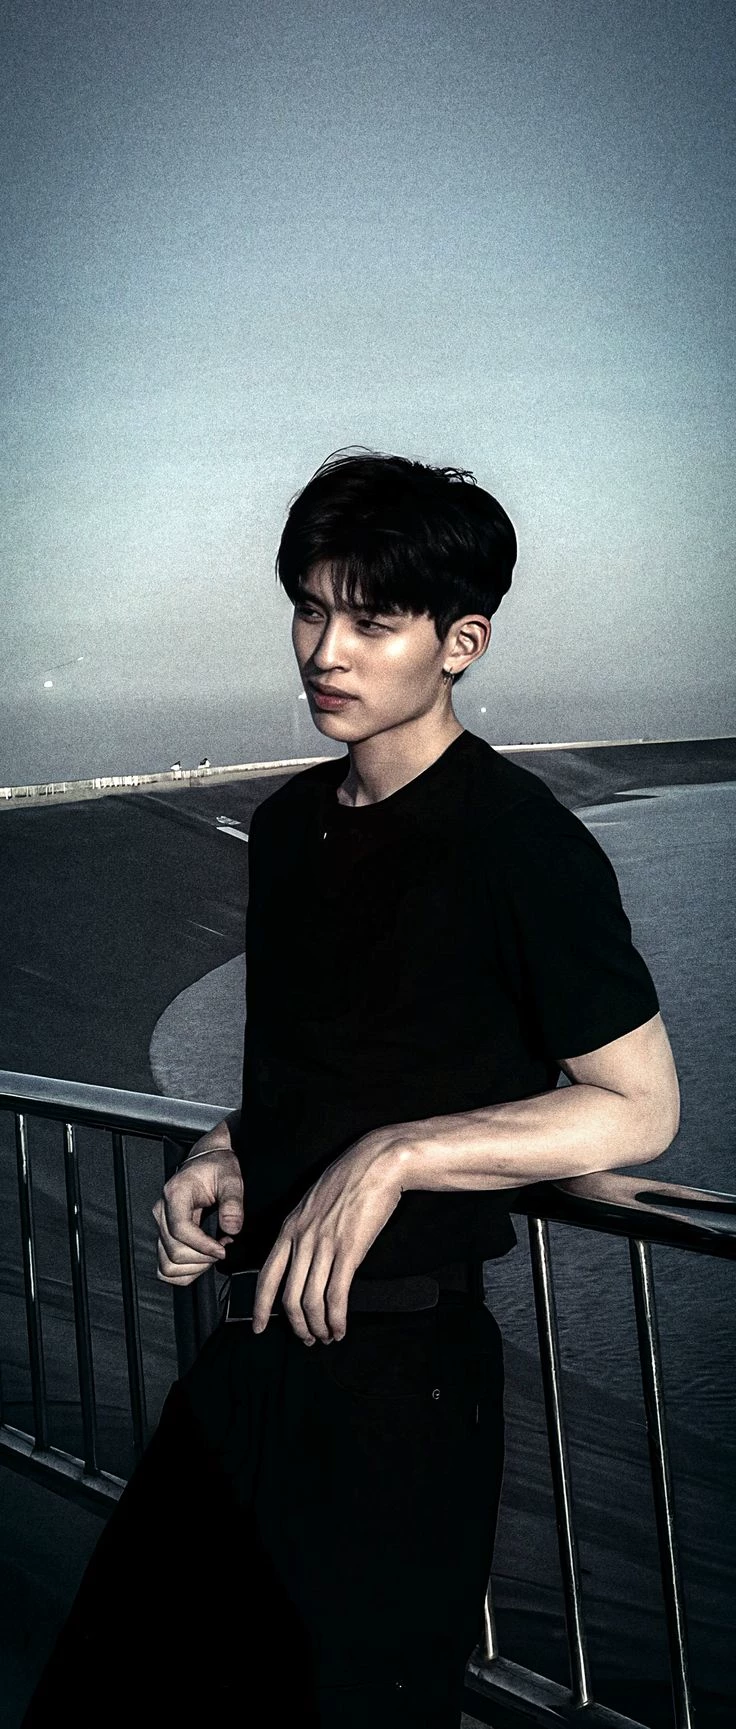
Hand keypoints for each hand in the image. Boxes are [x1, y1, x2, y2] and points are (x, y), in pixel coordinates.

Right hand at [152, 1139, 243, 1285]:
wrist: (208, 1163)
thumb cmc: (217, 1168)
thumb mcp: (231, 1179)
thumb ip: (232, 1203)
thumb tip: (232, 1228)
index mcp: (175, 1195)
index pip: (180, 1230)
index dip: (203, 1246)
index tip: (223, 1249)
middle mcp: (163, 1212)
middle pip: (174, 1252)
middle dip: (203, 1258)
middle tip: (223, 1248)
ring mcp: (161, 1227)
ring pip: (167, 1265)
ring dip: (194, 1268)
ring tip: (213, 1254)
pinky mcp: (165, 1237)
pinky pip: (166, 1267)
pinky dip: (185, 1272)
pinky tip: (203, 1259)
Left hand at [251, 1128, 407, 1343]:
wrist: (376, 1163)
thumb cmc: (350, 1179)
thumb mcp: (313, 1202)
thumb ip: (304, 1229)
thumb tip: (303, 1257)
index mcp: (290, 1227)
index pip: (266, 1276)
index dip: (261, 1306)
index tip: (260, 1326)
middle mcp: (301, 1239)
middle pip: (288, 1297)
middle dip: (297, 1326)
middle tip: (307, 1338)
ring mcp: (324, 1245)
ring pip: (311, 1301)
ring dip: (319, 1326)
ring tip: (327, 1336)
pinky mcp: (348, 1250)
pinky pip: (336, 1295)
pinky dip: (337, 1318)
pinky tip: (341, 1327)